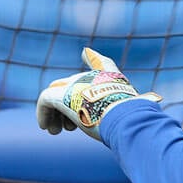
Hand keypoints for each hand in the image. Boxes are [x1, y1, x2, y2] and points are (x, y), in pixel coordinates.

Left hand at [36, 47, 159, 139]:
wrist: (127, 119)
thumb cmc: (134, 119)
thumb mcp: (139, 108)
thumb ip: (139, 102)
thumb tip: (137, 92)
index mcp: (111, 78)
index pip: (100, 62)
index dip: (92, 57)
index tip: (85, 52)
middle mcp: (91, 77)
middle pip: (70, 84)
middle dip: (66, 104)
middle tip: (68, 127)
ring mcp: (76, 84)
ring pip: (56, 94)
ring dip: (55, 114)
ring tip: (57, 131)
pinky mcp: (60, 95)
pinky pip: (45, 100)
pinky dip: (43, 114)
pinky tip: (46, 128)